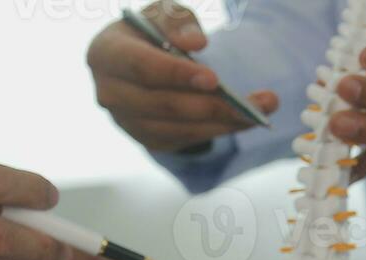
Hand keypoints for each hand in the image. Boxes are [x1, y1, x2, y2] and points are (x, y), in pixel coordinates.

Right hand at [87, 2, 278, 151]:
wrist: (142, 59)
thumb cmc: (152, 31)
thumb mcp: (164, 14)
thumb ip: (178, 21)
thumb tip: (195, 42)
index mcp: (105, 53)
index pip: (141, 67)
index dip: (176, 74)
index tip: (213, 79)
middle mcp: (108, 92)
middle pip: (162, 104)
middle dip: (210, 105)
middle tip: (251, 104)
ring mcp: (126, 121)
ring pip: (178, 128)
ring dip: (221, 123)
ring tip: (260, 111)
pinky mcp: (147, 139)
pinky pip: (185, 140)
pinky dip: (217, 131)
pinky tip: (245, 120)